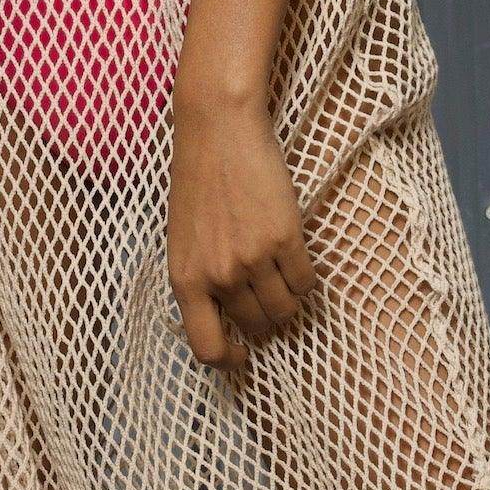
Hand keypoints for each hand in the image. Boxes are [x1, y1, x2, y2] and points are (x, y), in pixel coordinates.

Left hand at [166, 85, 317, 366]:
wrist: (218, 130)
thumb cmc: (198, 180)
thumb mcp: (183, 238)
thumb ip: (200, 278)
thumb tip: (226, 316)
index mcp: (185, 278)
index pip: (206, 347)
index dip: (228, 359)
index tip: (242, 354)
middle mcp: (218, 276)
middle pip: (256, 326)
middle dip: (266, 321)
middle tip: (270, 299)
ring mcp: (252, 259)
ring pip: (285, 309)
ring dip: (289, 301)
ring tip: (284, 277)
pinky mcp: (284, 238)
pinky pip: (306, 282)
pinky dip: (306, 279)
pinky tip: (296, 258)